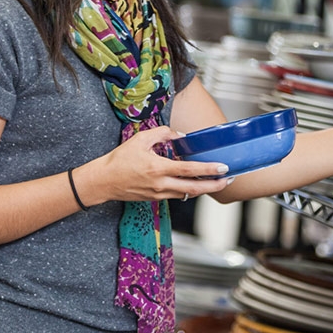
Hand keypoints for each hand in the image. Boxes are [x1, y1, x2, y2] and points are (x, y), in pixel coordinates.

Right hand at [91, 126, 232, 202]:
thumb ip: (162, 134)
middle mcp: (161, 185)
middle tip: (228, 180)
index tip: (223, 168)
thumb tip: (179, 135)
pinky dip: (188, 189)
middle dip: (214, 185)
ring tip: (216, 181)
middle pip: (194, 188)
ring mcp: (158, 194)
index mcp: (158, 169)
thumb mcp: (140, 139)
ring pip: (187, 193)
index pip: (189, 170)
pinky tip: (195, 182)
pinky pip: (177, 194)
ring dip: (203, 188)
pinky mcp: (155, 199)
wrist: (103, 181)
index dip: (209, 170)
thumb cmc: (120, 159)